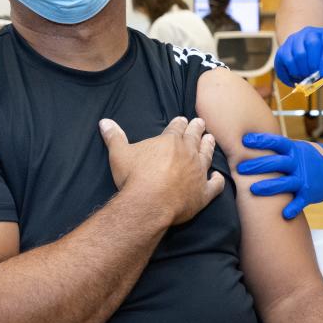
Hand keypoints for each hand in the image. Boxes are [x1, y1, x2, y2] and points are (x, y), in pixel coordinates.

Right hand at [99, 116, 224, 224]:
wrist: (149, 203)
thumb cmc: (134, 177)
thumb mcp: (119, 154)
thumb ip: (114, 137)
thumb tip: (104, 122)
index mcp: (170, 141)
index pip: (177, 127)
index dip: (180, 123)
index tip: (183, 119)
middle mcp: (188, 153)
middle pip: (195, 137)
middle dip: (197, 129)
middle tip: (201, 123)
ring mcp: (198, 173)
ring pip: (207, 156)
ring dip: (209, 147)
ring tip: (211, 140)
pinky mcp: (203, 193)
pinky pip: (215, 185)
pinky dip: (218, 181)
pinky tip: (219, 177)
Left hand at [237, 133, 322, 218]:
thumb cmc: (312, 157)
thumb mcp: (298, 148)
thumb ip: (280, 149)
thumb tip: (254, 143)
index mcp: (294, 149)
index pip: (275, 142)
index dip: (260, 141)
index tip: (245, 140)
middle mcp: (298, 163)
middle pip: (275, 163)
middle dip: (257, 166)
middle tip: (240, 169)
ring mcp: (304, 178)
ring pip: (284, 183)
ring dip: (268, 187)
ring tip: (253, 190)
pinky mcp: (309, 192)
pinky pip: (299, 201)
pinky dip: (292, 208)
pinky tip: (284, 215)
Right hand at [275, 26, 322, 86]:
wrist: (302, 51)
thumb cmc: (319, 60)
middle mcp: (308, 33)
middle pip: (312, 45)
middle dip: (313, 64)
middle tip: (314, 77)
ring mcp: (294, 39)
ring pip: (298, 55)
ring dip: (302, 71)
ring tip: (305, 78)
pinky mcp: (283, 48)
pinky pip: (287, 61)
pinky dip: (292, 73)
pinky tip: (296, 78)